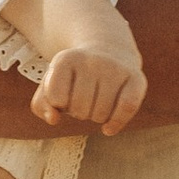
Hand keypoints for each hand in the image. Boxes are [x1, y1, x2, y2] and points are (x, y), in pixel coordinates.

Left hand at [31, 43, 147, 135]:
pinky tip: (108, 129)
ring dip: (95, 117)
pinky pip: (127, 108)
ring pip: (101, 114)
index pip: (56, 98)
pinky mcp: (136, 77)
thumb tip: (53, 119)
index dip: (59, 103)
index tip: (64, 94)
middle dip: (78, 111)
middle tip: (83, 98)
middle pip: (79, 109)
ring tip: (96, 102)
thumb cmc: (75, 75)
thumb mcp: (51, 83)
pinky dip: (116, 123)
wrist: (107, 50)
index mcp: (66, 59)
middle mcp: (92, 60)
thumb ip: (41, 105)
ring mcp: (115, 68)